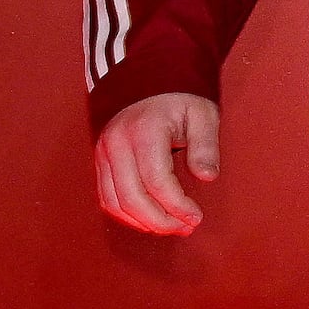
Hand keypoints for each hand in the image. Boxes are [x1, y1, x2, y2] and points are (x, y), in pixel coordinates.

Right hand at [94, 93, 222, 234]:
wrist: (148, 81)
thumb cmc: (180, 98)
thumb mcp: (203, 114)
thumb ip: (205, 145)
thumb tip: (207, 177)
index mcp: (144, 131)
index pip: (157, 181)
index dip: (176, 206)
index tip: (196, 217)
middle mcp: (117, 144)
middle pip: (132, 197)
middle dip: (160, 220)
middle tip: (185, 227)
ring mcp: (104, 153)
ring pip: (115, 202)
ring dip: (143, 222)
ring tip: (172, 227)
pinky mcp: (100, 161)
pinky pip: (107, 197)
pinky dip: (126, 214)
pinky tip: (150, 219)